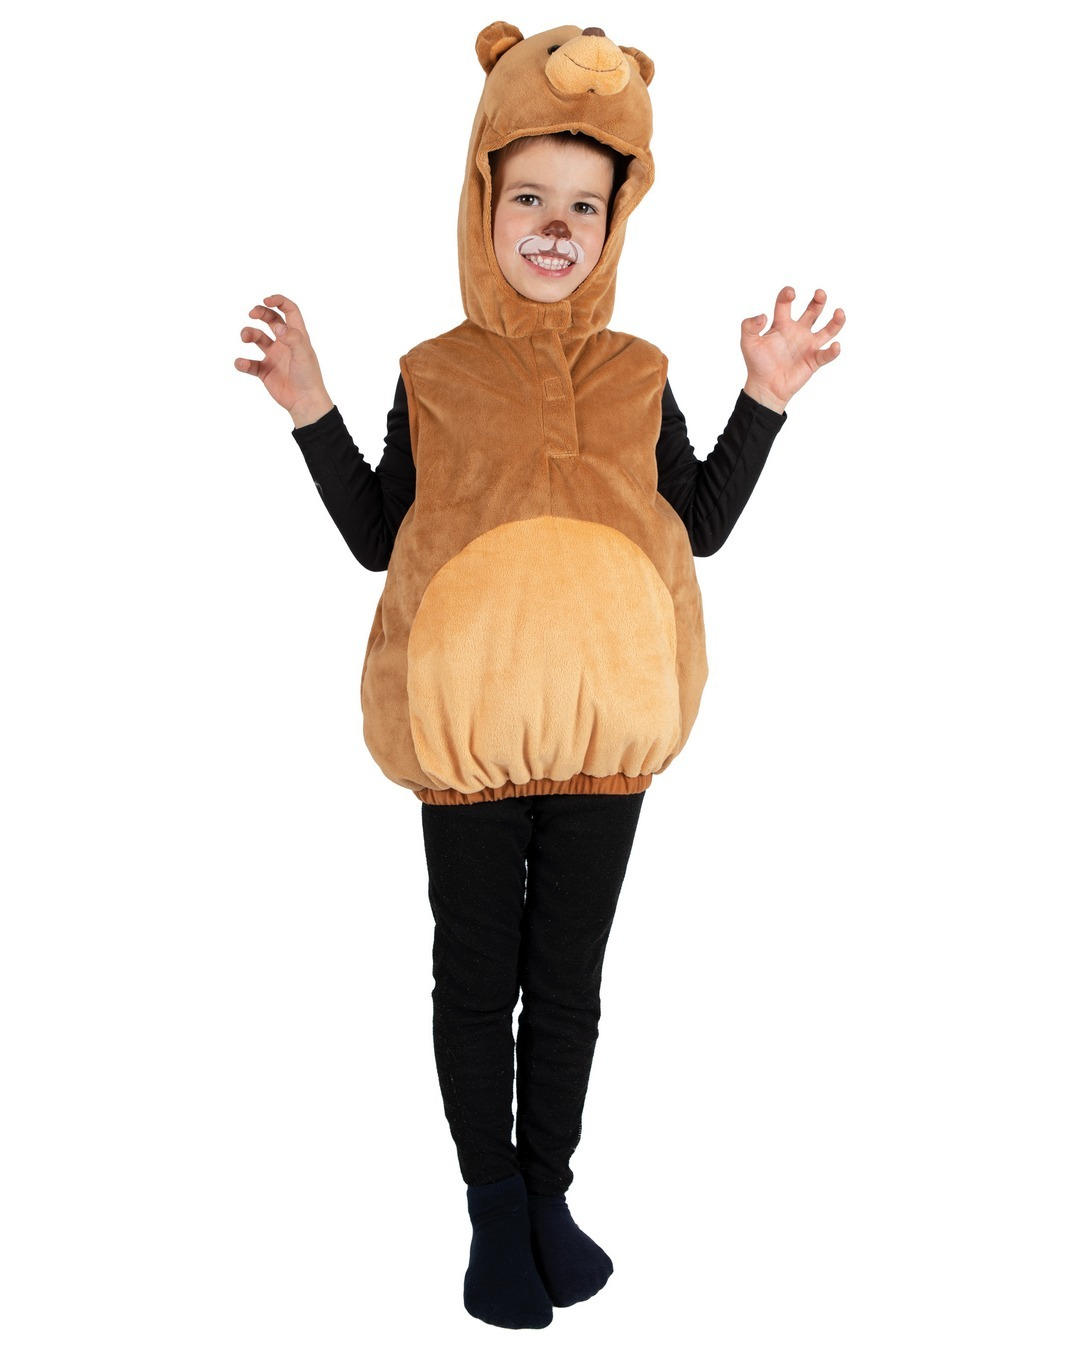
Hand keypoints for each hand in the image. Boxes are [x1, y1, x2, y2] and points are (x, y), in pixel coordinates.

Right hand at [235, 294, 333, 425]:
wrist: (304, 402)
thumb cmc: (309, 377)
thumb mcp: (304, 354)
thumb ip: (293, 338)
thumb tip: (279, 326)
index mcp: (296, 336)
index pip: (289, 311)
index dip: (278, 301)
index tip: (266, 300)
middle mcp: (284, 343)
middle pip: (271, 320)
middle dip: (260, 313)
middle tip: (251, 313)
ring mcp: (274, 356)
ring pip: (257, 338)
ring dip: (248, 333)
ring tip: (244, 337)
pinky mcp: (265, 371)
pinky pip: (250, 364)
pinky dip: (243, 362)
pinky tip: (242, 363)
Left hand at [740, 287, 844, 413]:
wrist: (765, 387)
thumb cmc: (757, 364)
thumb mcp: (747, 343)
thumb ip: (749, 326)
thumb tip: (762, 316)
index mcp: (781, 324)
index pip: (785, 303)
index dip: (787, 295)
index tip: (791, 293)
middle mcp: (797, 331)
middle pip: (813, 311)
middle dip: (818, 301)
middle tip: (819, 293)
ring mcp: (807, 346)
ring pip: (828, 330)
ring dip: (836, 321)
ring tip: (839, 312)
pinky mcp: (813, 360)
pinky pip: (826, 355)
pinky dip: (832, 351)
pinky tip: (834, 346)